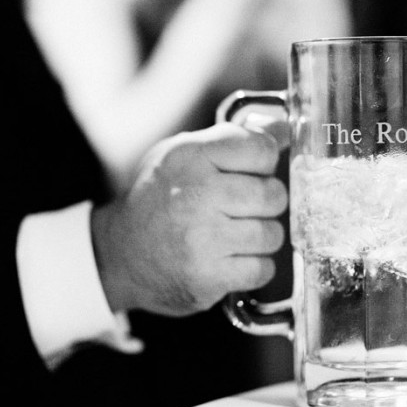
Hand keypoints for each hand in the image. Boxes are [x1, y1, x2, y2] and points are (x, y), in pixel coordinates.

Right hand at [92, 123, 286, 316]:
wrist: (120, 254)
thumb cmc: (159, 200)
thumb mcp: (183, 155)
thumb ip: (232, 140)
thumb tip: (286, 130)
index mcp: (190, 157)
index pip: (261, 149)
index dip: (265, 161)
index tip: (253, 170)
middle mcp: (195, 195)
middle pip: (273, 194)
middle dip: (267, 202)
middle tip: (244, 207)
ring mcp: (202, 239)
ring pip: (272, 234)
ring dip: (261, 237)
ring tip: (236, 234)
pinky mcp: (208, 277)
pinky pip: (262, 269)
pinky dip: (253, 266)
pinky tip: (231, 258)